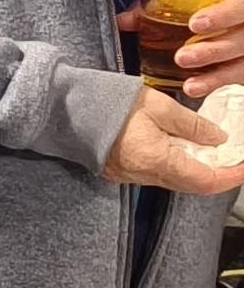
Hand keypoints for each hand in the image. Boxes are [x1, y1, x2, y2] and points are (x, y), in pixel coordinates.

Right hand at [104, 86, 243, 194]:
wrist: (60, 108)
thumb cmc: (106, 102)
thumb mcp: (157, 105)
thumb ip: (191, 124)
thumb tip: (218, 138)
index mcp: (157, 161)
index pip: (206, 181)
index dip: (231, 176)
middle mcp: (143, 175)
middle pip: (192, 185)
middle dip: (217, 173)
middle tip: (233, 156)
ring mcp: (129, 175)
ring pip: (175, 180)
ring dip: (197, 168)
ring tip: (210, 148)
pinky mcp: (118, 170)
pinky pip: (157, 174)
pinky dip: (177, 165)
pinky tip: (181, 148)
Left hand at [149, 0, 243, 101]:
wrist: (224, 21)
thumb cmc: (210, 5)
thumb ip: (165, 5)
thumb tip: (125, 20)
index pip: (241, 4)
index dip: (223, 15)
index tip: (195, 24)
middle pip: (242, 38)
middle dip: (212, 49)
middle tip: (183, 57)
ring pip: (242, 61)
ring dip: (216, 74)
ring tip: (189, 84)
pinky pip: (240, 75)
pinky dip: (217, 82)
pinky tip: (196, 88)